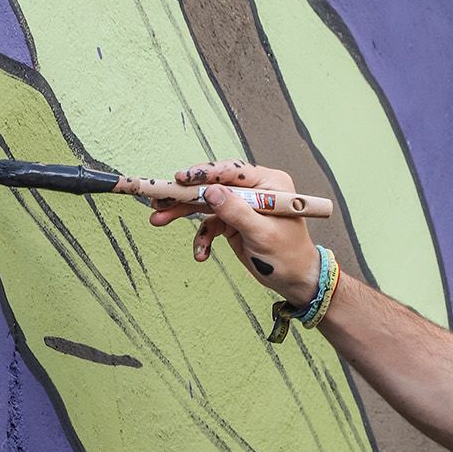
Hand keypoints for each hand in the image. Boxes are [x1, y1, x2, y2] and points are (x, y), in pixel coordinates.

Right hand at [149, 160, 320, 303]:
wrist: (294, 280)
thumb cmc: (288, 256)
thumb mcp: (262, 234)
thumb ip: (237, 212)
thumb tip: (211, 191)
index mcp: (269, 183)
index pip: (232, 171)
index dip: (205, 173)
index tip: (181, 177)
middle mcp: (254, 190)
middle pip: (213, 185)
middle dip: (185, 194)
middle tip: (159, 199)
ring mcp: (241, 205)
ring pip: (205, 203)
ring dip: (183, 213)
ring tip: (158, 219)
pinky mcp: (232, 221)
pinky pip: (210, 224)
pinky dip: (203, 238)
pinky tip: (201, 254)